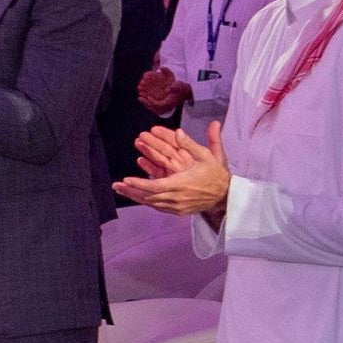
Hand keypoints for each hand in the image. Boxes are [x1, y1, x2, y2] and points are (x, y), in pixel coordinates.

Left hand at [111, 121, 231, 217]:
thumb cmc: (215, 175)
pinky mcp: (178, 211)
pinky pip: (158, 207)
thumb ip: (190, 144)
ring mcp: (177, 207)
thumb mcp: (206, 156)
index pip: (155, 186)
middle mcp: (177, 198)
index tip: (126, 180)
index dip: (139, 184)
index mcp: (181, 184)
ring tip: (121, 190)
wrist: (226, 195)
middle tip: (116, 185)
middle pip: (149, 196)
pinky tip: (137, 197)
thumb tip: (178, 131)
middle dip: (131, 191)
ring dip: (136, 197)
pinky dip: (147, 202)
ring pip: (152, 203)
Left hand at [137, 67, 192, 116]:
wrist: (186, 92)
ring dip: (146, 103)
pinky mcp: (164, 106)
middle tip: (139, 97)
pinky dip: (149, 103)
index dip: (151, 101)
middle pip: (154, 108)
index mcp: (169, 103)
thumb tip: (168, 89)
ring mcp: (165, 107)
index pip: (158, 105)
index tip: (147, 96)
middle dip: (146, 103)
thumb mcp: (179, 86)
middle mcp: (167, 107)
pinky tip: (145, 97)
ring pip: (153, 108)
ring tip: (140, 97)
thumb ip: (174, 87)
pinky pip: (154, 106)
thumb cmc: (181, 88)